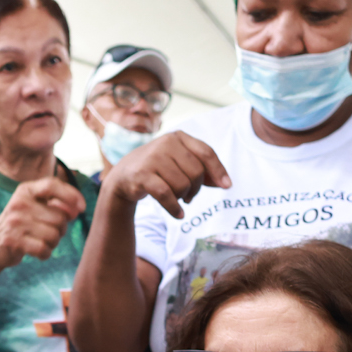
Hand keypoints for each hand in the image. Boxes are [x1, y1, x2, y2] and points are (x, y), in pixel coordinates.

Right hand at [0, 177, 85, 267]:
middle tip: (50, 232)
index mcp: (25, 190)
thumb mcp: (34, 207)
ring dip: (54, 242)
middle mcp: (19, 203)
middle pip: (59, 216)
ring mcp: (15, 222)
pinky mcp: (14, 241)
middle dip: (61, 228)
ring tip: (42, 241)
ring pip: (54, 234)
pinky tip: (38, 251)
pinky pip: (44, 249)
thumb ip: (55, 204)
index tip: (82, 208)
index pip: (52, 185)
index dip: (71, 195)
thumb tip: (77, 209)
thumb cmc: (21, 225)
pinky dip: (46, 253)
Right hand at [107, 132, 231, 219]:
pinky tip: (179, 215)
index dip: (218, 171)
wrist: (124, 176)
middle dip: (196, 189)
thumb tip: (225, 183)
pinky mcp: (142, 175)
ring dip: (183, 197)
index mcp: (178, 137)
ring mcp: (152, 158)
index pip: (206, 152)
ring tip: (177, 198)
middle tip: (189, 195)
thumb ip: (202, 170)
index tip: (227, 187)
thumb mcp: (180, 164)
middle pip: (196, 172)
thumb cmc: (158, 169)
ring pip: (182, 185)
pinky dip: (175, 208)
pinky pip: (166, 195)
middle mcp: (166, 143)